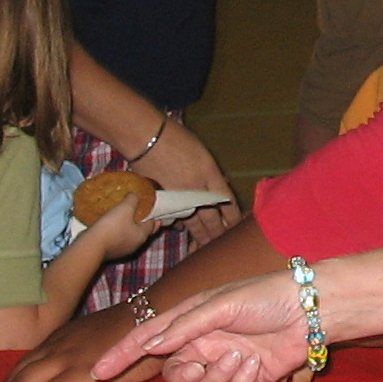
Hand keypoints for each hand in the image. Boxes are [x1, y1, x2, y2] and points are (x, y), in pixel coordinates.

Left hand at [0, 308, 136, 381]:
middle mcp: (53, 349)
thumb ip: (79, 360)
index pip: (19, 370)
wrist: (154, 317)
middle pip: (12, 380)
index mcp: (56, 343)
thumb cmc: (132, 333)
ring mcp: (64, 360)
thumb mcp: (96, 344)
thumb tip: (72, 379)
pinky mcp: (79, 374)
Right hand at [118, 272, 313, 381]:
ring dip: (217, 377)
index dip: (121, 355)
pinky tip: (258, 364)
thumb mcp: (219, 305)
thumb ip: (184, 327)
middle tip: (198, 364)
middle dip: (182, 374)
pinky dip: (241, 381)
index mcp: (190, 319)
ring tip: (240, 355)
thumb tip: (150, 346)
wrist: (309, 311)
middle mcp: (203, 342)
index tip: (98, 372)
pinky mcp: (246, 377)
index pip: (147, 340)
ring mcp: (224, 361)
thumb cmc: (264, 296)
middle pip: (172, 373)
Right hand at [134, 117, 236, 249]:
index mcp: (210, 174)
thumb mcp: (202, 152)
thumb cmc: (175, 138)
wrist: (146, 138)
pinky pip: (175, 219)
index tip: (236, 225)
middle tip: (223, 242)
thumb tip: (221, 184)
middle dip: (219, 232)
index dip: (233, 216)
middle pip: (212, 218)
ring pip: (194, 223)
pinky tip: (185, 230)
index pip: (227, 202)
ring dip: (202, 235)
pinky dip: (181, 225)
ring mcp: (178, 198)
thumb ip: (212, 171)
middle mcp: (196, 189)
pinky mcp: (162, 202)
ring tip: (207, 244)